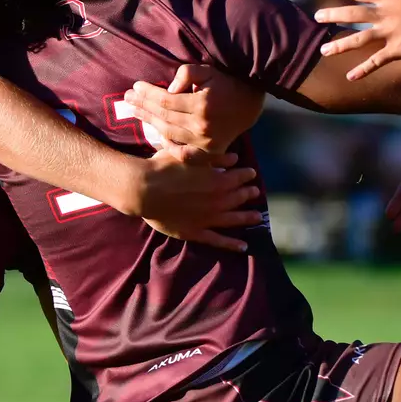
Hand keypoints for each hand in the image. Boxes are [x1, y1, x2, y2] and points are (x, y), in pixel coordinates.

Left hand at [124, 64, 265, 154]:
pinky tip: (157, 139)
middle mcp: (202, 126)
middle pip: (164, 118)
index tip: (135, 87)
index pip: (165, 100)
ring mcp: (206, 142)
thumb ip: (186, 75)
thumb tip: (168, 90)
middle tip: (127, 99)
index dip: (148, 94)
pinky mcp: (210, 151)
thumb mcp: (207, 71)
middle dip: (143, 107)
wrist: (250, 103)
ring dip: (151, 123)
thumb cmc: (227, 83)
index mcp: (201, 105)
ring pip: (170, 134)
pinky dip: (171, 148)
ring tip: (136, 113)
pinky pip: (185, 153)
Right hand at [134, 145, 261, 251]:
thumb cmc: (164, 167)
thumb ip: (214, 157)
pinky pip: (217, 240)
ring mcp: (208, 219)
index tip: (251, 173)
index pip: (238, 177)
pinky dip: (232, 244)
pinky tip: (243, 246)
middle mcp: (218, 201)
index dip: (246, 175)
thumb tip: (235, 159)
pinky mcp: (195, 233)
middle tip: (255, 192)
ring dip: (247, 217)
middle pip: (238, 198)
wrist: (143, 189)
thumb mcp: (189, 155)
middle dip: (248, 193)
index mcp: (217, 180)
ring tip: (258, 217)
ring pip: (233, 219)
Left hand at [315, 0, 400, 80]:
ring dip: (340, 45)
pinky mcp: (397, 49)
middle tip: (316, 16)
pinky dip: (363, 70)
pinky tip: (349, 77)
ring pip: (359, 39)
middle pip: (354, 14)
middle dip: (333, 15)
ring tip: (323, 50)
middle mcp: (386, 14)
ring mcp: (390, 32)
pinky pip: (376, 61)